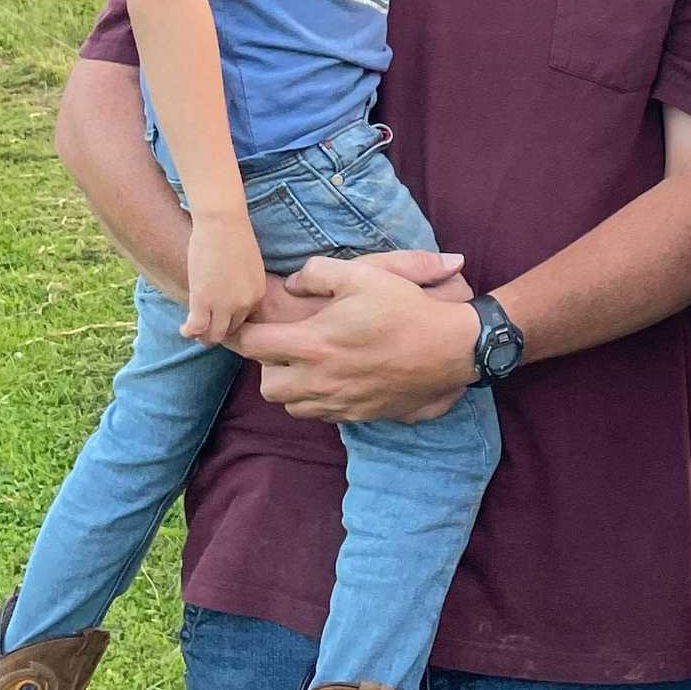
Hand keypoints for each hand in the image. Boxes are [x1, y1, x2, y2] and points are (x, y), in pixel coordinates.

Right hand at [181, 210, 268, 343]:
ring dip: (203, 336)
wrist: (222, 222)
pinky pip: (197, 328)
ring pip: (214, 335)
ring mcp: (225, 305)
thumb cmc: (232, 234)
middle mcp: (245, 304)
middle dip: (218, 330)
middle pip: (231, 330)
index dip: (230, 320)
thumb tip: (229, 292)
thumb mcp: (248, 264)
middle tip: (204, 328)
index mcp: (258, 294)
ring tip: (194, 330)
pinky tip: (184, 328)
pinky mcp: (203, 302)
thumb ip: (242, 283)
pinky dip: (189, 331)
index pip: (244, 319)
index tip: (219, 318)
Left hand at [234, 254, 481, 421]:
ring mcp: (340, 402)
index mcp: (314, 344)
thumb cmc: (405, 308)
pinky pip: (322, 415)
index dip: (240, 334)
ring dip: (292, 386)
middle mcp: (320, 380)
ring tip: (309, 364)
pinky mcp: (359, 415)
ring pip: (292, 406)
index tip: (242, 326)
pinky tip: (336, 378)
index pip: (254, 345)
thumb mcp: (363, 274)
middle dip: (267, 366)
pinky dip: (318, 399)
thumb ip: (318, 274)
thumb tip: (294, 284)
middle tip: (284, 347)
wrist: (450, 349)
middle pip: (267, 386)